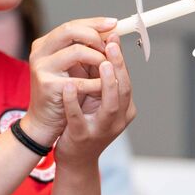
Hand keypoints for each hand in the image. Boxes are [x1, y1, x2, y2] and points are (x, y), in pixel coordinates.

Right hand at [21, 17, 118, 146]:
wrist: (45, 122)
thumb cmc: (64, 94)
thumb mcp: (77, 68)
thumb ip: (90, 51)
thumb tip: (113, 34)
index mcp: (46, 44)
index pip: (72, 25)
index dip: (95, 23)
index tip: (115, 23)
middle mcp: (40, 52)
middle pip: (70, 30)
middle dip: (96, 36)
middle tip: (111, 46)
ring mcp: (42, 68)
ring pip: (77, 52)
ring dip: (99, 59)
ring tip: (108, 68)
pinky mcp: (48, 86)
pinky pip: (80, 81)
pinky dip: (97, 83)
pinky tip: (104, 87)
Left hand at [54, 35, 135, 164]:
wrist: (77, 159)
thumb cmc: (88, 123)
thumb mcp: (98, 99)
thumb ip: (99, 77)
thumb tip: (101, 44)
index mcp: (125, 108)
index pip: (126, 79)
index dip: (120, 58)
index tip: (113, 36)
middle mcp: (118, 119)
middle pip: (124, 89)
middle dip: (118, 65)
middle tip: (111, 43)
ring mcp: (102, 130)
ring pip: (110, 105)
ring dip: (106, 82)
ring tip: (100, 62)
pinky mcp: (82, 137)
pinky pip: (79, 118)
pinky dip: (74, 101)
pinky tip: (69, 86)